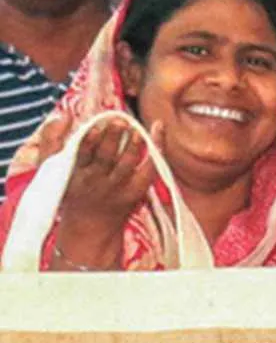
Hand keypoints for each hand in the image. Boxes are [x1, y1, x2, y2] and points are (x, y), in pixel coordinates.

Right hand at [54, 117, 158, 266]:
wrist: (90, 227)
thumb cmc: (72, 190)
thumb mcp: (52, 168)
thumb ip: (51, 140)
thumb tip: (63, 115)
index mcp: (75, 174)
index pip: (81, 156)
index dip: (89, 141)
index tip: (95, 127)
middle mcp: (98, 181)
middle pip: (106, 158)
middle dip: (113, 140)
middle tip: (120, 121)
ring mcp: (119, 187)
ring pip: (127, 164)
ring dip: (133, 145)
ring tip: (136, 129)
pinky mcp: (137, 190)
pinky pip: (150, 167)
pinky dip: (156, 148)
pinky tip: (157, 129)